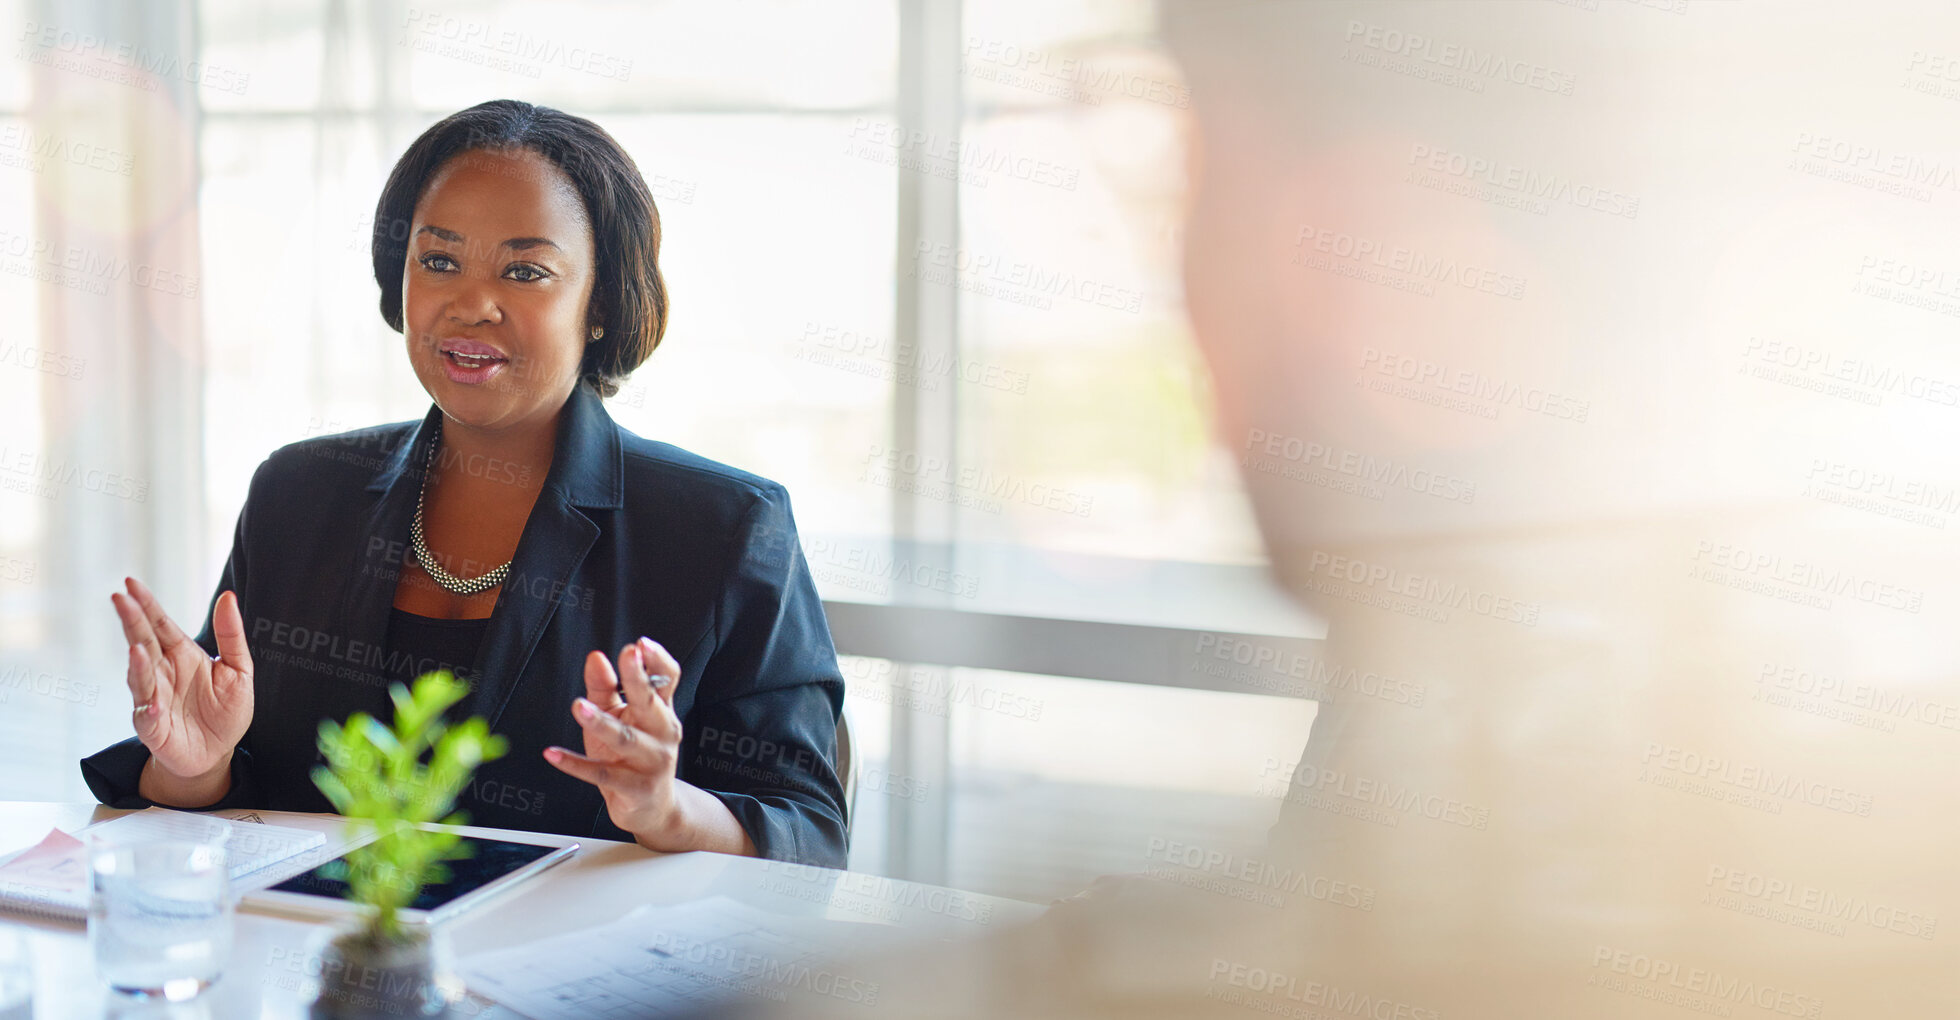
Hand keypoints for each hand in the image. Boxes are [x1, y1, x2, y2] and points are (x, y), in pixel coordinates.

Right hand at [111, 576, 253, 784]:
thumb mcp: (239, 669)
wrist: (217, 752)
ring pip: (140, 678)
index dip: (147, 605)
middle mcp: (162, 673)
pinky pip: (147, 716)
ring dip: (137, 665)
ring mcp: (153, 699)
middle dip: (132, 621)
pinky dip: (148, 709)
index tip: (131, 583)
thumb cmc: (224, 710)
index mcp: (182, 655)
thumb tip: (228, 596)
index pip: (161, 625)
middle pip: (143, 642)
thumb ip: (232, 635)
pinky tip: (151, 703)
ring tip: (136, 649)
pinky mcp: (153, 728)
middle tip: (120, 598)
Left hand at [544, 637, 685, 843]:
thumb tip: (596, 659)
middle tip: (627, 655)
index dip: (657, 661)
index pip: (668, 680)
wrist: (652, 808)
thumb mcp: (618, 717)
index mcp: (661, 712)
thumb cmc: (633, 758)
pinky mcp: (634, 788)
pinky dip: (575, 764)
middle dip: (639, 678)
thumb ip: (605, 688)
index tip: (640, 644)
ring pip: (625, 738)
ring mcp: (651, 762)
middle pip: (651, 703)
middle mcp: (662, 734)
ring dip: (602, 722)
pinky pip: (601, 774)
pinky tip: (553, 754)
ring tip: (580, 706)